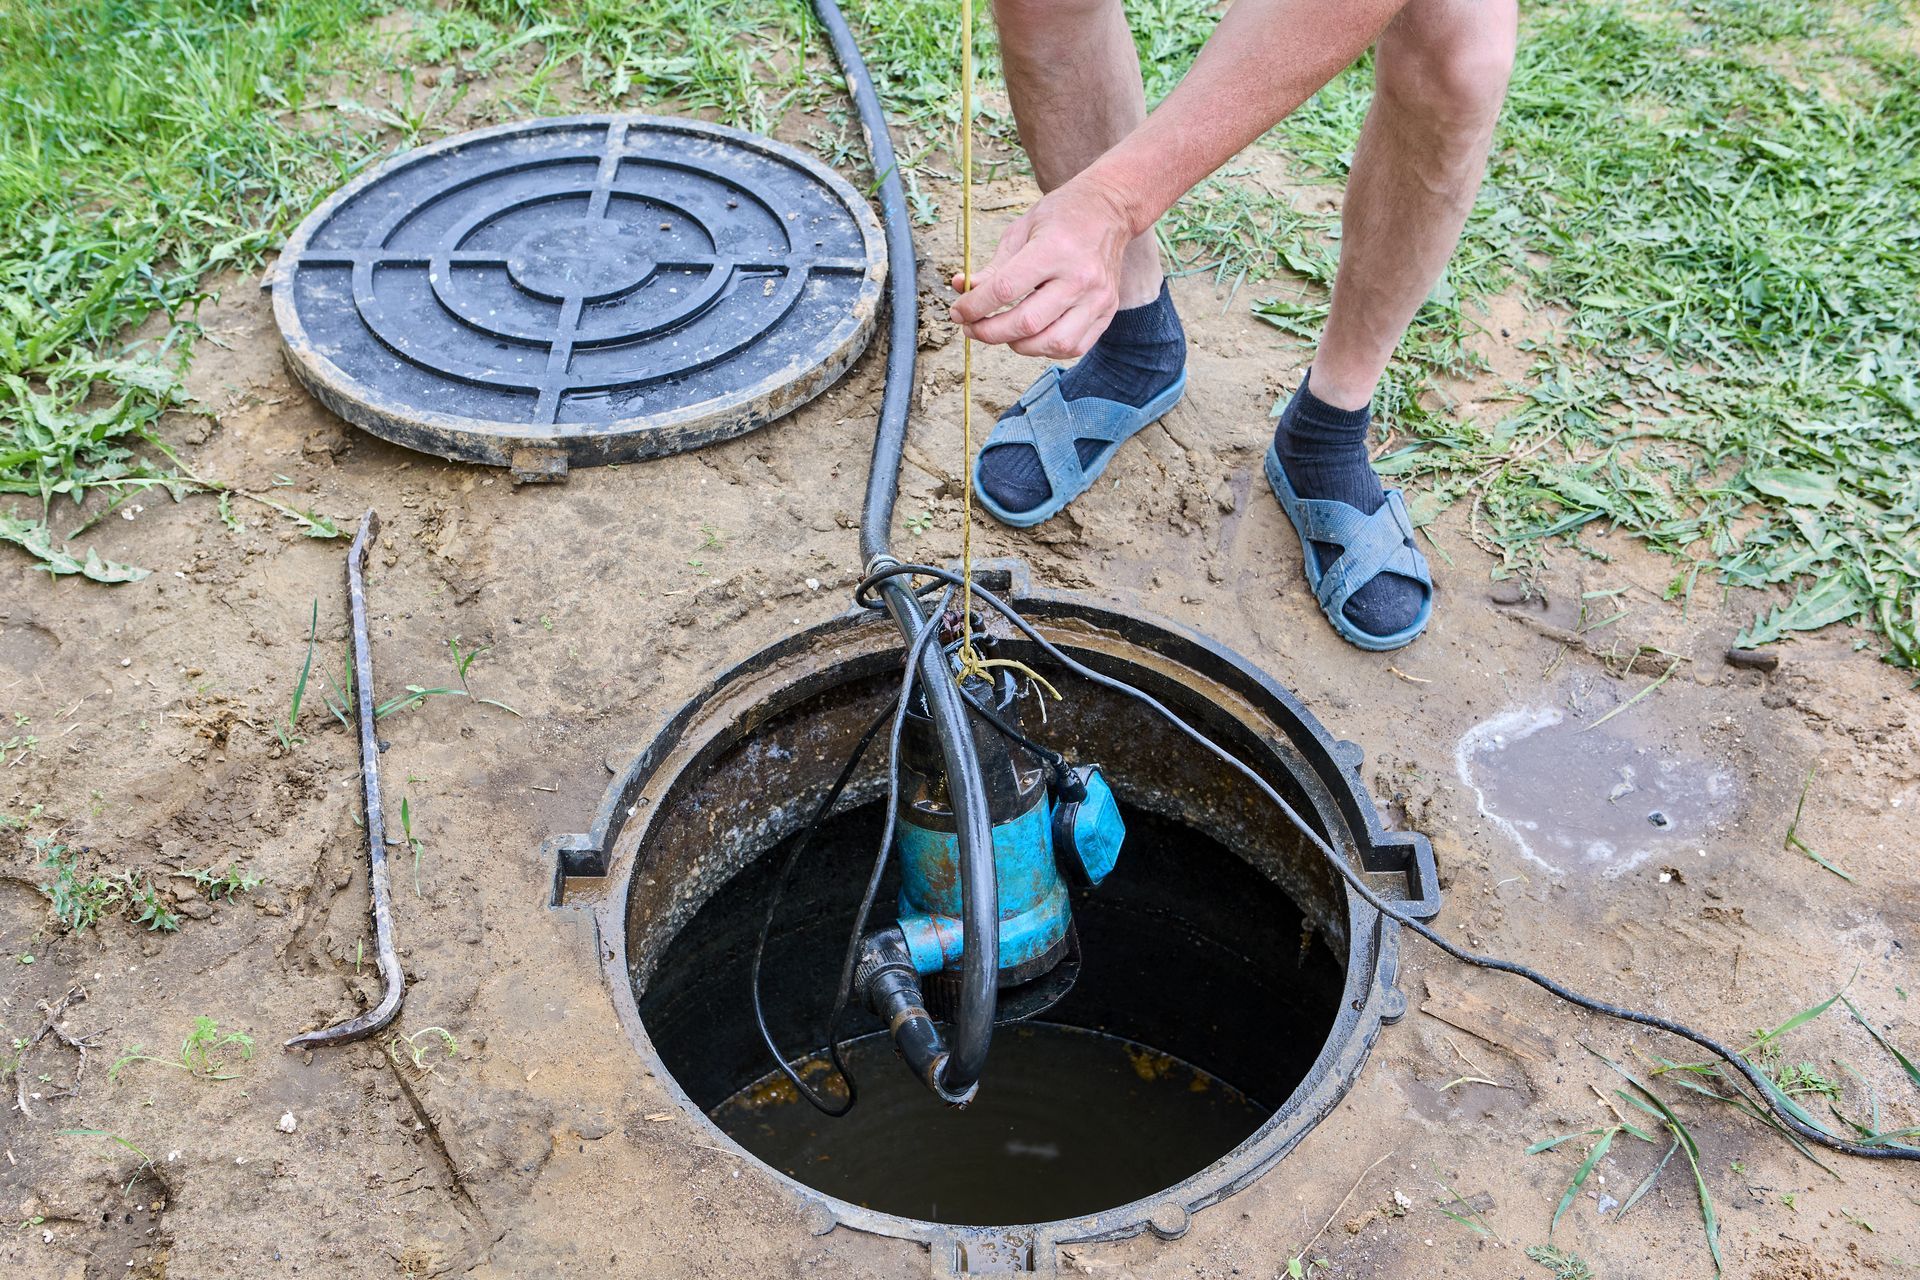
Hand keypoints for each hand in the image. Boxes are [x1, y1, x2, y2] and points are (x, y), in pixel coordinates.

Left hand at [948, 177, 1134, 358]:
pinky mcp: (1107, 311)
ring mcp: (1097, 298)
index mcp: (1055, 249)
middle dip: (989, 332)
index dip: (974, 306)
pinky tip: (1032, 336)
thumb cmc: (1061, 217)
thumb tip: (961, 289)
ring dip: (1018, 345)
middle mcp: (1080, 277)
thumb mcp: (1021, 230)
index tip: (959, 311)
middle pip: (1026, 323)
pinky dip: (1046, 349)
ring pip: (1051, 343)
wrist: (1109, 210)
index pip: (1005, 289)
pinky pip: (1073, 347)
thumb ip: (993, 266)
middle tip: (972, 327)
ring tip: (1003, 332)